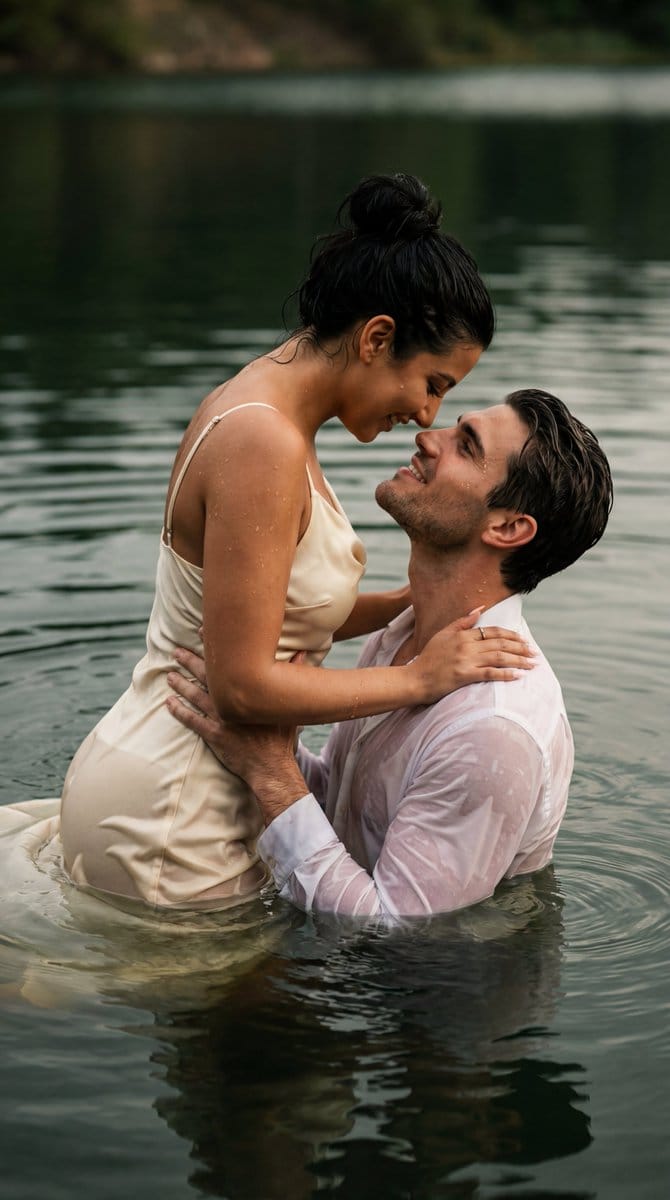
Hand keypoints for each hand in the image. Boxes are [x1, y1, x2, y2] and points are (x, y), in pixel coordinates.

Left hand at [165, 647, 298, 791]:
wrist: (272, 767)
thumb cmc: (281, 737)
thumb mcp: (288, 705)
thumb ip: (294, 675)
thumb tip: (302, 653)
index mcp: (249, 690)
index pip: (228, 663)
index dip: (214, 648)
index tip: (201, 633)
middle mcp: (232, 701)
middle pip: (206, 676)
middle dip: (190, 662)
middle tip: (176, 651)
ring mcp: (221, 719)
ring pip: (195, 696)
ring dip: (180, 684)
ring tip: (169, 674)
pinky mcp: (213, 736)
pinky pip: (192, 720)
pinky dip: (179, 711)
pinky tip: (168, 702)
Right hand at [410, 608, 534, 703]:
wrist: (415, 679)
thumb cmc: (428, 658)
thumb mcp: (443, 634)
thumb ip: (462, 621)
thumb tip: (479, 608)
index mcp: (462, 634)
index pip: (492, 631)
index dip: (511, 635)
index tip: (524, 640)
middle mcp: (466, 645)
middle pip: (500, 644)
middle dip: (520, 648)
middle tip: (534, 653)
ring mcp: (466, 660)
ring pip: (499, 657)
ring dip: (518, 660)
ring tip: (532, 664)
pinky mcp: (465, 675)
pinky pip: (490, 674)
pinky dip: (506, 674)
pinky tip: (518, 676)